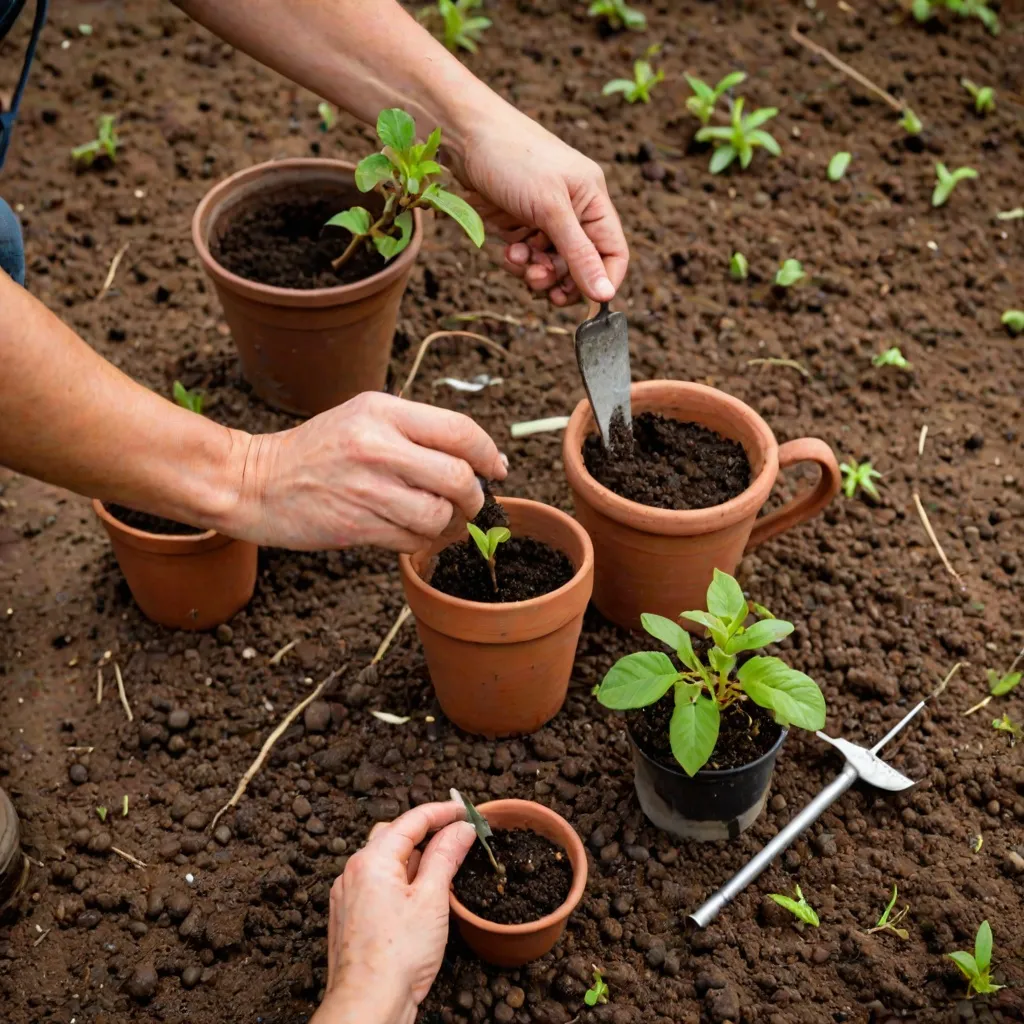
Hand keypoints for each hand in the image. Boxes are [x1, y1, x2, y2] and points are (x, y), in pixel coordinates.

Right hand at [228, 392, 505, 551]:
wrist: (254, 482)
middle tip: (469, 502)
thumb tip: (481, 460)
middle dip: (475, 497)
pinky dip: (420, 541)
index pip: (459, 430)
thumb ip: (416, 431)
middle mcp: (377, 446)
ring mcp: (366, 487)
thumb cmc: (316, 450)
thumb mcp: (363, 418)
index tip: (498, 469)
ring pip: (439, 514)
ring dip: (448, 524)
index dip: (489, 454)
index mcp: (382, 411)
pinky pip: (413, 540)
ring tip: (435, 519)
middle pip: (459, 477)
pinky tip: (408, 531)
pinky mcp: (356, 525)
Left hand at [312, 802, 475, 1023]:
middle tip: (457, 835)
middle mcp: (354, 872)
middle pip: (394, 835)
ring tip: (443, 866)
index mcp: (372, 860)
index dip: (441, 811)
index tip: (465, 810)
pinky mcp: (349, 917)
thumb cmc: (398, 956)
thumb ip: (446, 856)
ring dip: (414, 857)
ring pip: (385, 861)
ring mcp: (348, 895)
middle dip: (426, 831)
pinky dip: (400, 879)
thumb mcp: (432, 899)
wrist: (367, 1006)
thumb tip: (461, 828)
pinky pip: (377, 884)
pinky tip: (419, 896)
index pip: (411, 820)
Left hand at [452, 107, 628, 306]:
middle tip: (539, 281)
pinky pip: (526, 260)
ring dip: (535, 273)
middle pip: (580, 267)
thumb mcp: (551, 208)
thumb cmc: (513, 158)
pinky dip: (517, 263)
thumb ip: (579, 254)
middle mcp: (573, 213)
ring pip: (550, 268)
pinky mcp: (517, 227)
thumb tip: (605, 295)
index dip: (604, 281)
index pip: (613, 253)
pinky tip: (507, 250)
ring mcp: (544, 221)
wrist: (462, 136)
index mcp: (593, 201)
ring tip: (519, 259)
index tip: (588, 304)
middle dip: (561, 280)